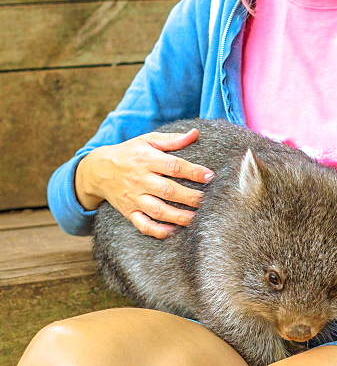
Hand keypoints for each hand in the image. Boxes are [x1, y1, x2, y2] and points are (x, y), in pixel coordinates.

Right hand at [75, 128, 215, 238]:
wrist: (98, 170)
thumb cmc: (129, 153)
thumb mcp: (147, 141)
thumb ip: (172, 140)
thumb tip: (195, 133)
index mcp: (146, 160)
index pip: (173, 166)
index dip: (192, 171)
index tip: (210, 176)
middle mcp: (140, 180)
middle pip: (168, 190)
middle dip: (189, 197)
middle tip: (206, 200)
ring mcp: (134, 198)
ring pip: (157, 210)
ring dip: (178, 216)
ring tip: (195, 218)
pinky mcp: (129, 212)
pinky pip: (143, 225)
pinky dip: (157, 231)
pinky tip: (172, 232)